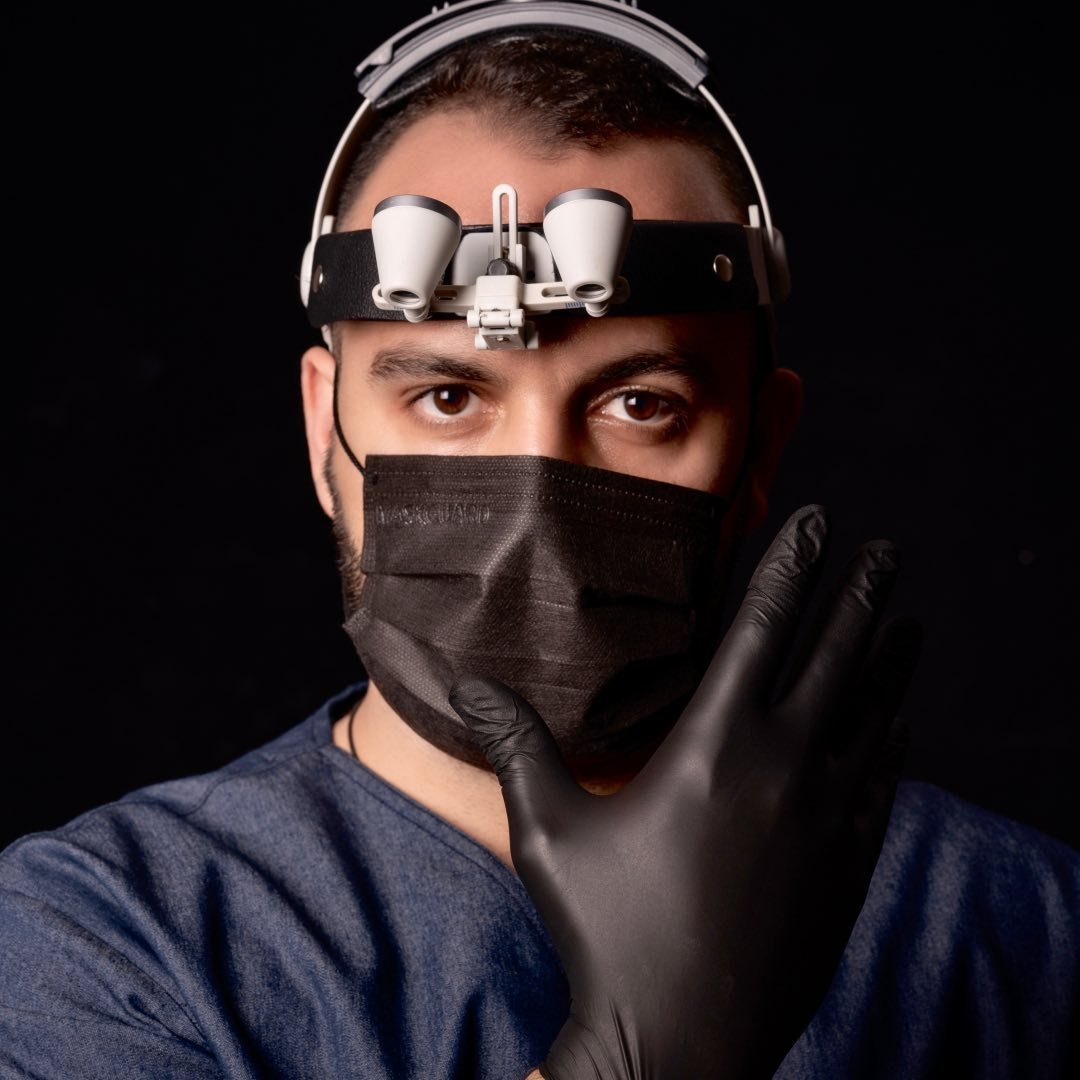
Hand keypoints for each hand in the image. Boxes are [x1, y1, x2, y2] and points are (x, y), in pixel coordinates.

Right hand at [449, 505, 922, 1079]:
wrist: (682, 1044)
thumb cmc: (606, 931)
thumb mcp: (548, 830)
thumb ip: (515, 743)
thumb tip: (463, 682)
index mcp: (712, 744)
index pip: (763, 627)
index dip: (792, 566)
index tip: (817, 520)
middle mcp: (782, 766)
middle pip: (835, 654)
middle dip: (861, 592)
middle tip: (884, 549)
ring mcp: (826, 815)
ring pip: (875, 712)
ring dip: (892, 658)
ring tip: (909, 619)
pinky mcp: (848, 862)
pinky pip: (886, 779)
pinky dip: (896, 736)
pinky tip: (902, 718)